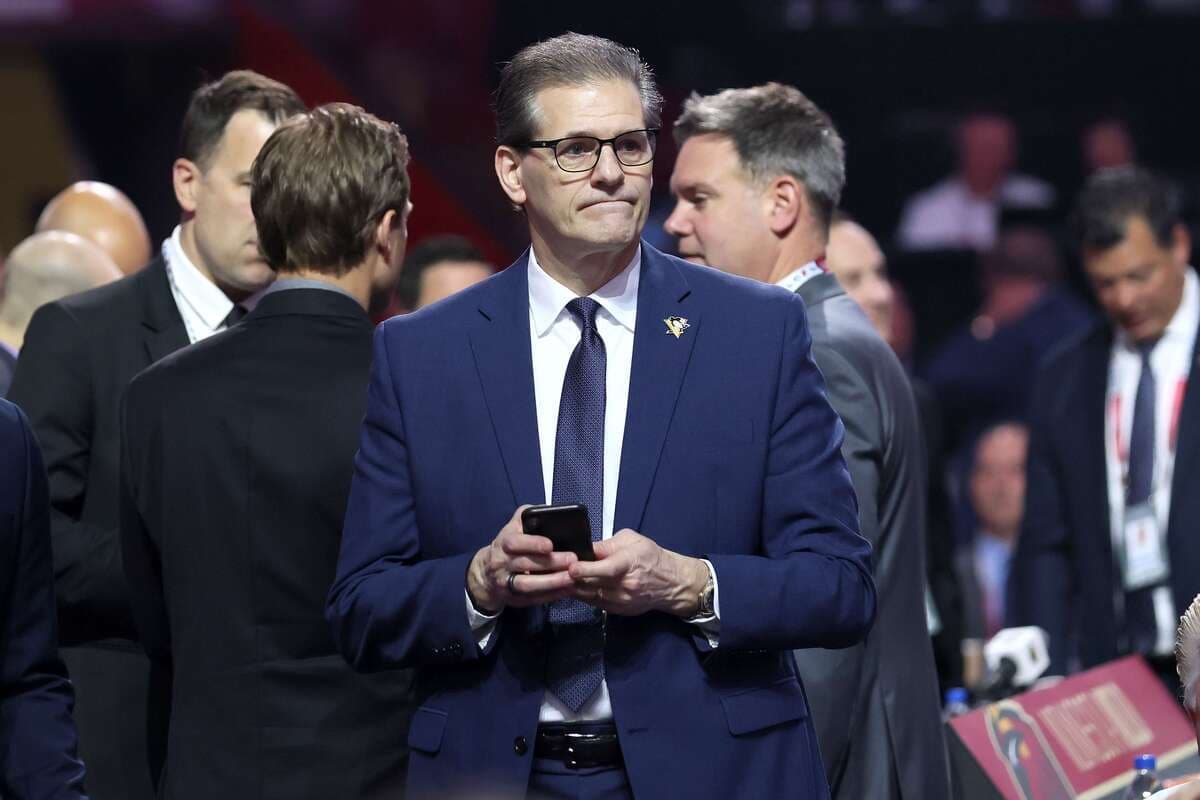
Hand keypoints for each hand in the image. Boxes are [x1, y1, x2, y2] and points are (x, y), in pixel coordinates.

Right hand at [467, 505, 577, 612]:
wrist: (485, 573)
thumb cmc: (507, 546)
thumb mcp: (512, 528)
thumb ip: (526, 517)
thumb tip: (547, 509)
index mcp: (503, 543)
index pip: (515, 543)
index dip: (532, 543)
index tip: (550, 545)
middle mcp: (502, 563)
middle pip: (525, 564)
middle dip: (550, 563)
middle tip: (573, 560)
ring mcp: (506, 583)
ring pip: (527, 585)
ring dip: (551, 583)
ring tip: (572, 579)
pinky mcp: (513, 598)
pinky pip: (532, 599)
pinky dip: (550, 596)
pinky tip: (566, 591)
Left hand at [567, 529, 708, 616]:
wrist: (671, 583)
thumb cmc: (651, 557)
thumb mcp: (631, 540)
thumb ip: (607, 545)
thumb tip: (585, 549)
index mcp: (629, 564)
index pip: (606, 569)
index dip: (586, 569)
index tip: (571, 568)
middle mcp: (625, 585)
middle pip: (593, 584)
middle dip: (571, 579)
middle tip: (553, 572)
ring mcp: (622, 601)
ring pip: (590, 596)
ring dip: (573, 589)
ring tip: (557, 580)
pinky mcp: (619, 611)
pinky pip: (594, 604)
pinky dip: (582, 596)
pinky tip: (572, 588)